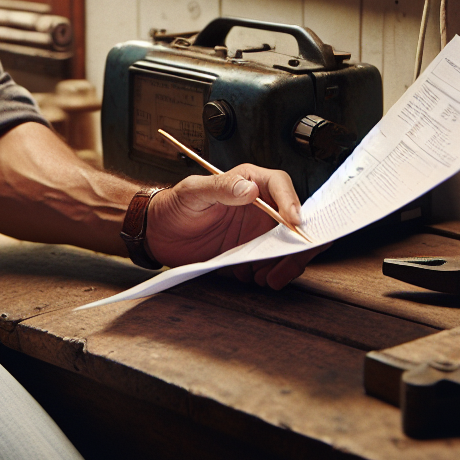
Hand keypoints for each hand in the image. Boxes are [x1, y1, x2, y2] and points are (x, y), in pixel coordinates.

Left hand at [143, 166, 327, 288]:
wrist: (160, 234)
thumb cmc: (175, 205)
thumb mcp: (192, 191)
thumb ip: (220, 187)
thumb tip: (249, 189)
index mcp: (250, 181)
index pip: (281, 185)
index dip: (292, 202)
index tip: (293, 222)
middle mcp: (261, 205)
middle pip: (295, 218)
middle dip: (299, 240)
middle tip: (289, 259)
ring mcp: (259, 230)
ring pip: (289, 245)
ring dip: (286, 262)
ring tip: (267, 277)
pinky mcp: (253, 251)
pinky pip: (273, 263)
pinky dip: (271, 273)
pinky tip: (254, 277)